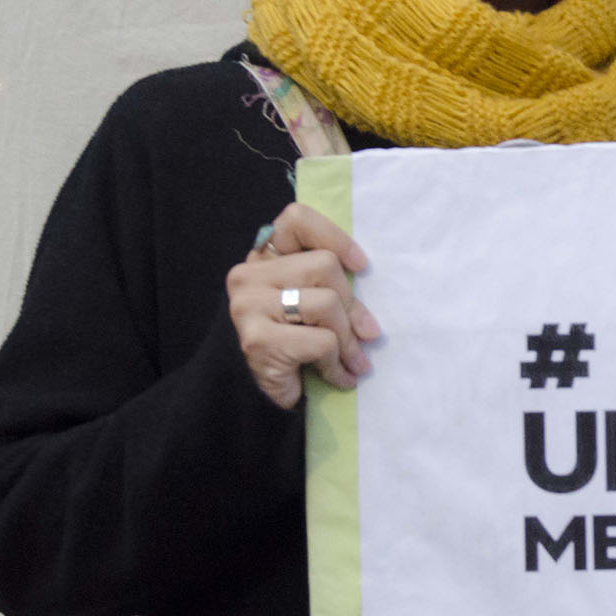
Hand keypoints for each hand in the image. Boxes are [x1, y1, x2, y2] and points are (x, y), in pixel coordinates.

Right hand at [226, 203, 377, 409]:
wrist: (254, 396)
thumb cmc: (292, 344)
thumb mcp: (309, 303)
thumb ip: (325, 283)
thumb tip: (367, 297)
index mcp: (262, 258)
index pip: (296, 220)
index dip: (335, 237)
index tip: (360, 266)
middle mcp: (248, 275)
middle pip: (325, 266)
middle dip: (352, 306)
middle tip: (366, 334)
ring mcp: (248, 306)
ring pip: (327, 303)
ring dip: (349, 340)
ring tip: (355, 361)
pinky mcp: (256, 339)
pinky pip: (321, 342)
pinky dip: (337, 364)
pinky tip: (338, 377)